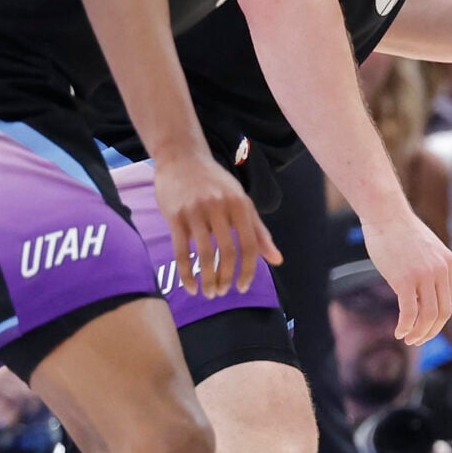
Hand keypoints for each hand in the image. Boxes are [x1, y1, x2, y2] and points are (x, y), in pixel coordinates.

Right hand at [152, 151, 279, 298]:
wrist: (181, 158)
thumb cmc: (215, 183)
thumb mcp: (241, 201)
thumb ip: (259, 231)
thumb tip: (277, 260)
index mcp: (240, 205)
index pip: (250, 244)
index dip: (248, 270)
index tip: (243, 288)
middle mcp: (220, 207)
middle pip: (228, 251)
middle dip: (226, 278)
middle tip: (223, 293)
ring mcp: (196, 211)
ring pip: (205, 254)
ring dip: (208, 279)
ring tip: (209, 293)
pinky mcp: (175, 216)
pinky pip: (181, 251)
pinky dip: (186, 273)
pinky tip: (190, 287)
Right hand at [366, 210, 451, 341]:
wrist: (385, 213)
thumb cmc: (399, 230)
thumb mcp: (424, 249)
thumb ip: (429, 268)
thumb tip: (422, 289)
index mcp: (448, 264)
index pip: (448, 301)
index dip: (437, 318)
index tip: (424, 326)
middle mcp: (440, 271)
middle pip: (442, 313)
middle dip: (430, 331)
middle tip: (418, 341)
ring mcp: (424, 276)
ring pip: (427, 316)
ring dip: (418, 334)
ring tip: (408, 340)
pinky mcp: (405, 280)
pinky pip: (409, 312)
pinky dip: (405, 327)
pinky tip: (399, 332)